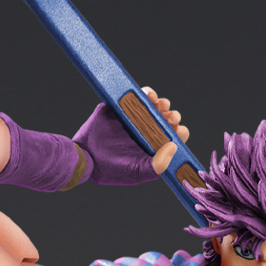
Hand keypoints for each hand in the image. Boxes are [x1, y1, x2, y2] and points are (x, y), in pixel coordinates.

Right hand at [73, 90, 190, 180]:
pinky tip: (150, 96)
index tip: (178, 131)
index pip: (173, 138)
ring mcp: (135, 119)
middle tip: (170, 117)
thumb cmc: (110, 169)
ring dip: (162, 103)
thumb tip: (174, 147)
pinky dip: (147, 93)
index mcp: (152, 148)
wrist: (85, 156)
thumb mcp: (136, 172)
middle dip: (172, 116)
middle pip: (167, 120)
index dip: (179, 133)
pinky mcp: (123, 107)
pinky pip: (139, 96)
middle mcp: (146, 132)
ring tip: (160, 105)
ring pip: (155, 106)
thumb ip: (157, 165)